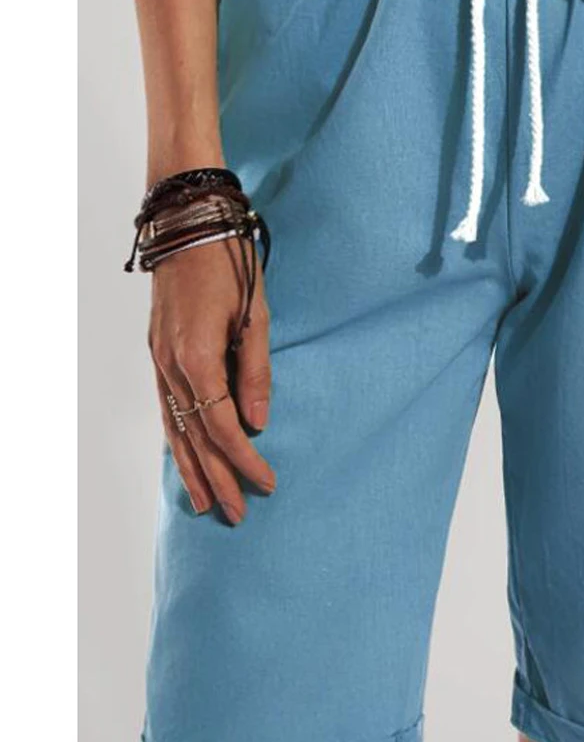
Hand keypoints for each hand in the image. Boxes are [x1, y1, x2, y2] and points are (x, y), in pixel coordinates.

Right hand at [149, 238, 274, 521]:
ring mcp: (159, 362)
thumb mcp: (255, 316)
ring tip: (204, 504)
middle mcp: (171, 367)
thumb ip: (255, 372)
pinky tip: (184, 459)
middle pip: (195, 438)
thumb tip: (259, 424)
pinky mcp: (158, 355)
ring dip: (191, 469)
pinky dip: (176, 441)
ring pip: (173, 430)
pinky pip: (165, 410)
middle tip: (236, 515)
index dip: (245, 461)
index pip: (223, 427)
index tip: (267, 484)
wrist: (187, 226)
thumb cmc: (230, 266)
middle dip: (217, 479)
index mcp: (198, 358)